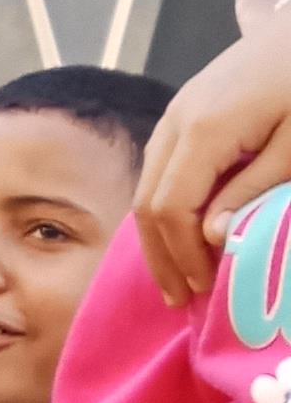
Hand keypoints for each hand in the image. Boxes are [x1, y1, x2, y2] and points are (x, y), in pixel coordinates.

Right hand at [137, 19, 290, 305]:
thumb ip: (253, 190)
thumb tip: (211, 236)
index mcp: (204, 131)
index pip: (171, 208)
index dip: (182, 256)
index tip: (203, 290)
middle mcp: (178, 120)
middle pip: (147, 200)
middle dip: (161, 254)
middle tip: (180, 296)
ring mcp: (178, 109)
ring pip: (148, 182)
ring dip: (159, 232)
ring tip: (179, 271)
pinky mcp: (189, 106)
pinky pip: (162, 164)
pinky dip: (166, 202)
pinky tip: (185, 225)